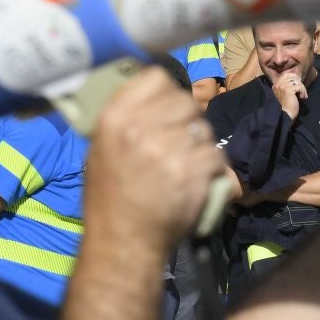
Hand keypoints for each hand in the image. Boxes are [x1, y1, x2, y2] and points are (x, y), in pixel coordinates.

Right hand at [84, 67, 227, 247]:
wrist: (124, 242)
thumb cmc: (111, 198)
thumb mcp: (102, 149)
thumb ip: (127, 118)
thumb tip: (155, 95)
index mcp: (115, 117)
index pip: (156, 77)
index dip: (168, 93)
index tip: (167, 110)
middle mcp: (141, 128)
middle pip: (185, 101)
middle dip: (188, 121)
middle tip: (179, 144)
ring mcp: (168, 149)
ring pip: (203, 129)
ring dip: (200, 146)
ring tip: (185, 166)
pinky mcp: (193, 171)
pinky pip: (216, 155)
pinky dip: (212, 169)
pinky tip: (197, 181)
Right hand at [271, 70, 306, 119]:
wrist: (285, 116)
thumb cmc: (287, 107)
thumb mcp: (286, 94)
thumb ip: (288, 86)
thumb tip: (298, 79)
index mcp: (276, 85)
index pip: (286, 74)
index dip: (295, 78)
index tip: (299, 86)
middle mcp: (278, 85)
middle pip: (293, 77)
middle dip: (300, 84)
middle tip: (302, 93)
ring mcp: (282, 87)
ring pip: (297, 81)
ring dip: (302, 89)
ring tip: (302, 96)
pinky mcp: (288, 90)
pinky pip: (300, 86)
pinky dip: (303, 92)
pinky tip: (302, 98)